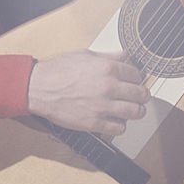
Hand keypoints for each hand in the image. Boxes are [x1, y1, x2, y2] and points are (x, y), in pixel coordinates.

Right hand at [27, 50, 149, 135]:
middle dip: (143, 95)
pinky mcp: (94, 123)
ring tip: (134, 110)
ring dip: (137, 112)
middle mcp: (109, 87)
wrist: (40, 87)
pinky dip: (121, 125)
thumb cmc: (59, 70)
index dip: (138, 78)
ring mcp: (102, 106)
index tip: (137, 81)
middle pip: (140, 94)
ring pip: (134, 112)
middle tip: (141, 96)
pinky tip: (117, 120)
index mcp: (108, 68)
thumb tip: (126, 55)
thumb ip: (110, 56)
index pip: (137, 74)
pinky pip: (119, 128)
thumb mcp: (87, 55)